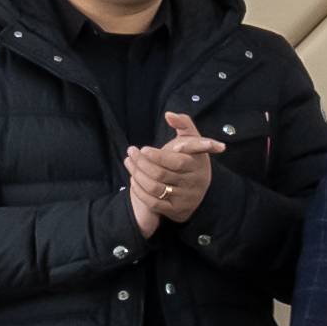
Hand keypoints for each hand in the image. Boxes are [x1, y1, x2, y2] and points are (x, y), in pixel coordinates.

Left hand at [123, 115, 223, 231]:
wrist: (198, 190)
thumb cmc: (191, 159)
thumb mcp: (192, 140)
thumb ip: (183, 123)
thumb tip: (169, 114)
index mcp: (198, 165)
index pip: (176, 162)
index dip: (158, 156)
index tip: (143, 149)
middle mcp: (193, 183)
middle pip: (161, 174)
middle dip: (141, 163)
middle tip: (130, 152)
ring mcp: (184, 198)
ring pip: (154, 188)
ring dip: (136, 174)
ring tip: (128, 162)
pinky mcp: (175, 210)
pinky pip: (153, 202)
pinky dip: (139, 190)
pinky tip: (133, 179)